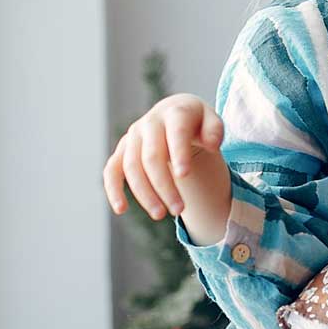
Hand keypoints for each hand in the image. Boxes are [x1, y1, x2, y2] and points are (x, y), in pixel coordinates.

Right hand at [103, 93, 226, 220]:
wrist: (174, 114)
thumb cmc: (196, 122)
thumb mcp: (211, 121)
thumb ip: (215, 130)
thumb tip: (213, 144)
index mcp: (174, 114)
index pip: (176, 133)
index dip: (179, 153)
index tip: (183, 176)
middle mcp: (150, 123)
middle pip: (152, 157)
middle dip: (164, 185)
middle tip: (179, 209)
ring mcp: (133, 137)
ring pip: (132, 167)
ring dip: (144, 193)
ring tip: (160, 215)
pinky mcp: (122, 150)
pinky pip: (112, 170)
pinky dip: (113, 189)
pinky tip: (121, 209)